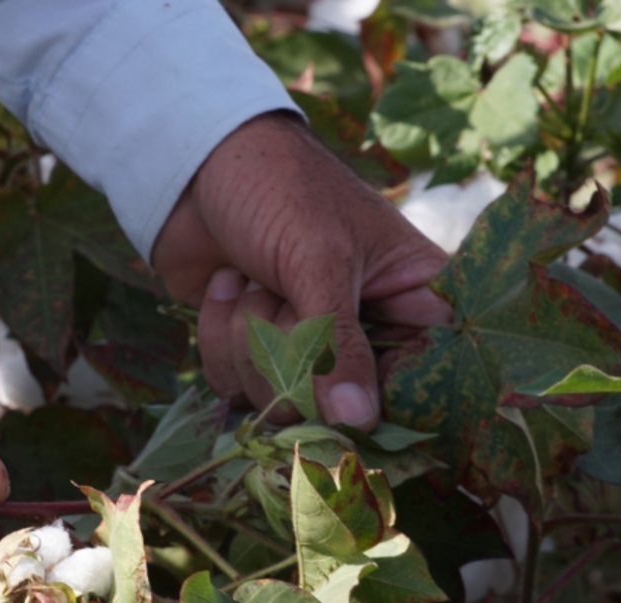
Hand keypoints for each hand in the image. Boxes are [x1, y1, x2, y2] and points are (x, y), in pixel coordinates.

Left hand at [153, 112, 450, 427]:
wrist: (197, 163)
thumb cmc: (280, 189)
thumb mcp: (320, 259)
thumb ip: (339, 344)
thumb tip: (360, 422)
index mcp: (415, 300)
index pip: (423, 383)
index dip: (381, 393)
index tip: (339, 371)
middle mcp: (368, 334)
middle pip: (339, 406)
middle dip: (293, 349)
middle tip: (282, 288)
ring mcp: (309, 349)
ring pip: (280, 401)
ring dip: (249, 337)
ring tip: (252, 276)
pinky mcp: (255, 355)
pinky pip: (236, 388)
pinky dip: (218, 336)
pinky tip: (226, 283)